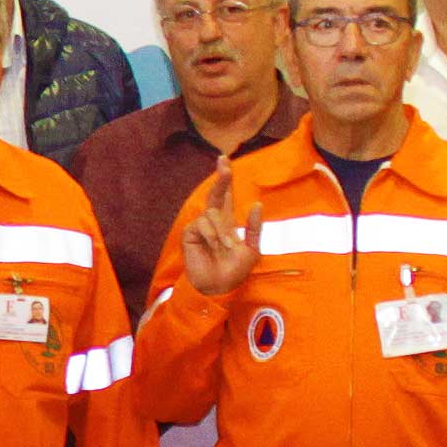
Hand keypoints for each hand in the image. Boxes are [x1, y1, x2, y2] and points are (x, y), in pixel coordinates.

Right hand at [174, 173, 258, 297]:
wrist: (218, 287)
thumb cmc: (235, 271)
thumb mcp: (252, 250)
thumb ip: (254, 228)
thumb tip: (256, 204)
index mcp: (228, 222)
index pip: (227, 196)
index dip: (225, 178)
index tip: (224, 159)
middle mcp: (213, 221)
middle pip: (216, 194)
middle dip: (220, 177)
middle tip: (223, 161)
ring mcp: (201, 226)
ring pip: (212, 213)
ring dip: (222, 230)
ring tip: (227, 247)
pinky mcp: (190, 233)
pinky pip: (202, 224)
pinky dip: (212, 235)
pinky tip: (215, 246)